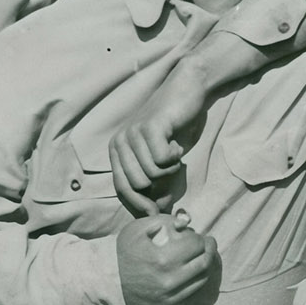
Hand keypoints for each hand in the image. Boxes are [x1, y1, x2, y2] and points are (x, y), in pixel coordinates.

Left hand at [109, 62, 208, 215]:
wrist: (188, 91)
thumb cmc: (176, 127)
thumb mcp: (162, 159)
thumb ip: (156, 183)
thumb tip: (154, 213)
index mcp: (117, 151)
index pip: (121, 188)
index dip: (138, 205)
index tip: (156, 213)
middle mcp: (119, 142)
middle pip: (137, 185)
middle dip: (160, 185)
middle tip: (172, 168)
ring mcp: (132, 133)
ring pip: (151, 174)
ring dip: (170, 170)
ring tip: (174, 153)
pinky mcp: (150, 127)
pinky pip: (161, 160)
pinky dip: (174, 158)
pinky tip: (176, 145)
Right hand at [115, 212, 217, 304]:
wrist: (107, 282)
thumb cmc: (122, 253)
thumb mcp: (136, 230)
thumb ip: (162, 221)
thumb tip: (185, 222)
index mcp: (163, 259)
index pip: (196, 245)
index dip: (200, 238)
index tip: (198, 236)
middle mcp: (170, 280)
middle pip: (204, 263)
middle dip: (210, 250)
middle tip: (209, 244)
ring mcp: (171, 296)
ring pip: (202, 280)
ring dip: (207, 266)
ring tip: (204, 257)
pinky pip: (194, 294)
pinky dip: (199, 281)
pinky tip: (195, 273)